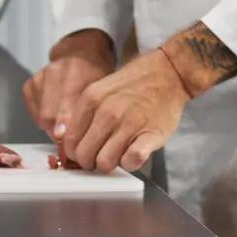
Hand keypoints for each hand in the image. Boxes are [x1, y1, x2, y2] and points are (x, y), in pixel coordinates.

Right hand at [24, 35, 114, 144]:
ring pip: (42, 117)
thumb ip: (93, 110)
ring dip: (54, 127)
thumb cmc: (96, 73)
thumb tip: (82, 141)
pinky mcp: (30, 85)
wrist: (81, 53)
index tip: (66, 140)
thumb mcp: (102, 88)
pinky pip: (35, 113)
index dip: (65, 124)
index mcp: (77, 69)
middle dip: (60, 132)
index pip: (67, 103)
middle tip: (72, 140)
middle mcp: (55, 71)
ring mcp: (40, 77)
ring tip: (68, 125)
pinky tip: (58, 113)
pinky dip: (46, 119)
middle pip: (50, 115)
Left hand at [59, 47, 188, 173]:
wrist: (169, 73)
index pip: (69, 141)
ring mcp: (129, 124)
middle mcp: (107, 112)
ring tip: (118, 154)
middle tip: (100, 156)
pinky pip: (131, 160)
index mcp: (91, 100)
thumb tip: (67, 142)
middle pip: (84, 155)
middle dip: (90, 162)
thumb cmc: (134, 84)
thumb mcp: (101, 90)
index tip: (84, 152)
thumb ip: (83, 115)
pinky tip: (133, 154)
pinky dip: (130, 163)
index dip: (75, 152)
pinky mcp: (151, 134)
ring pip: (105, 163)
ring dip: (111, 164)